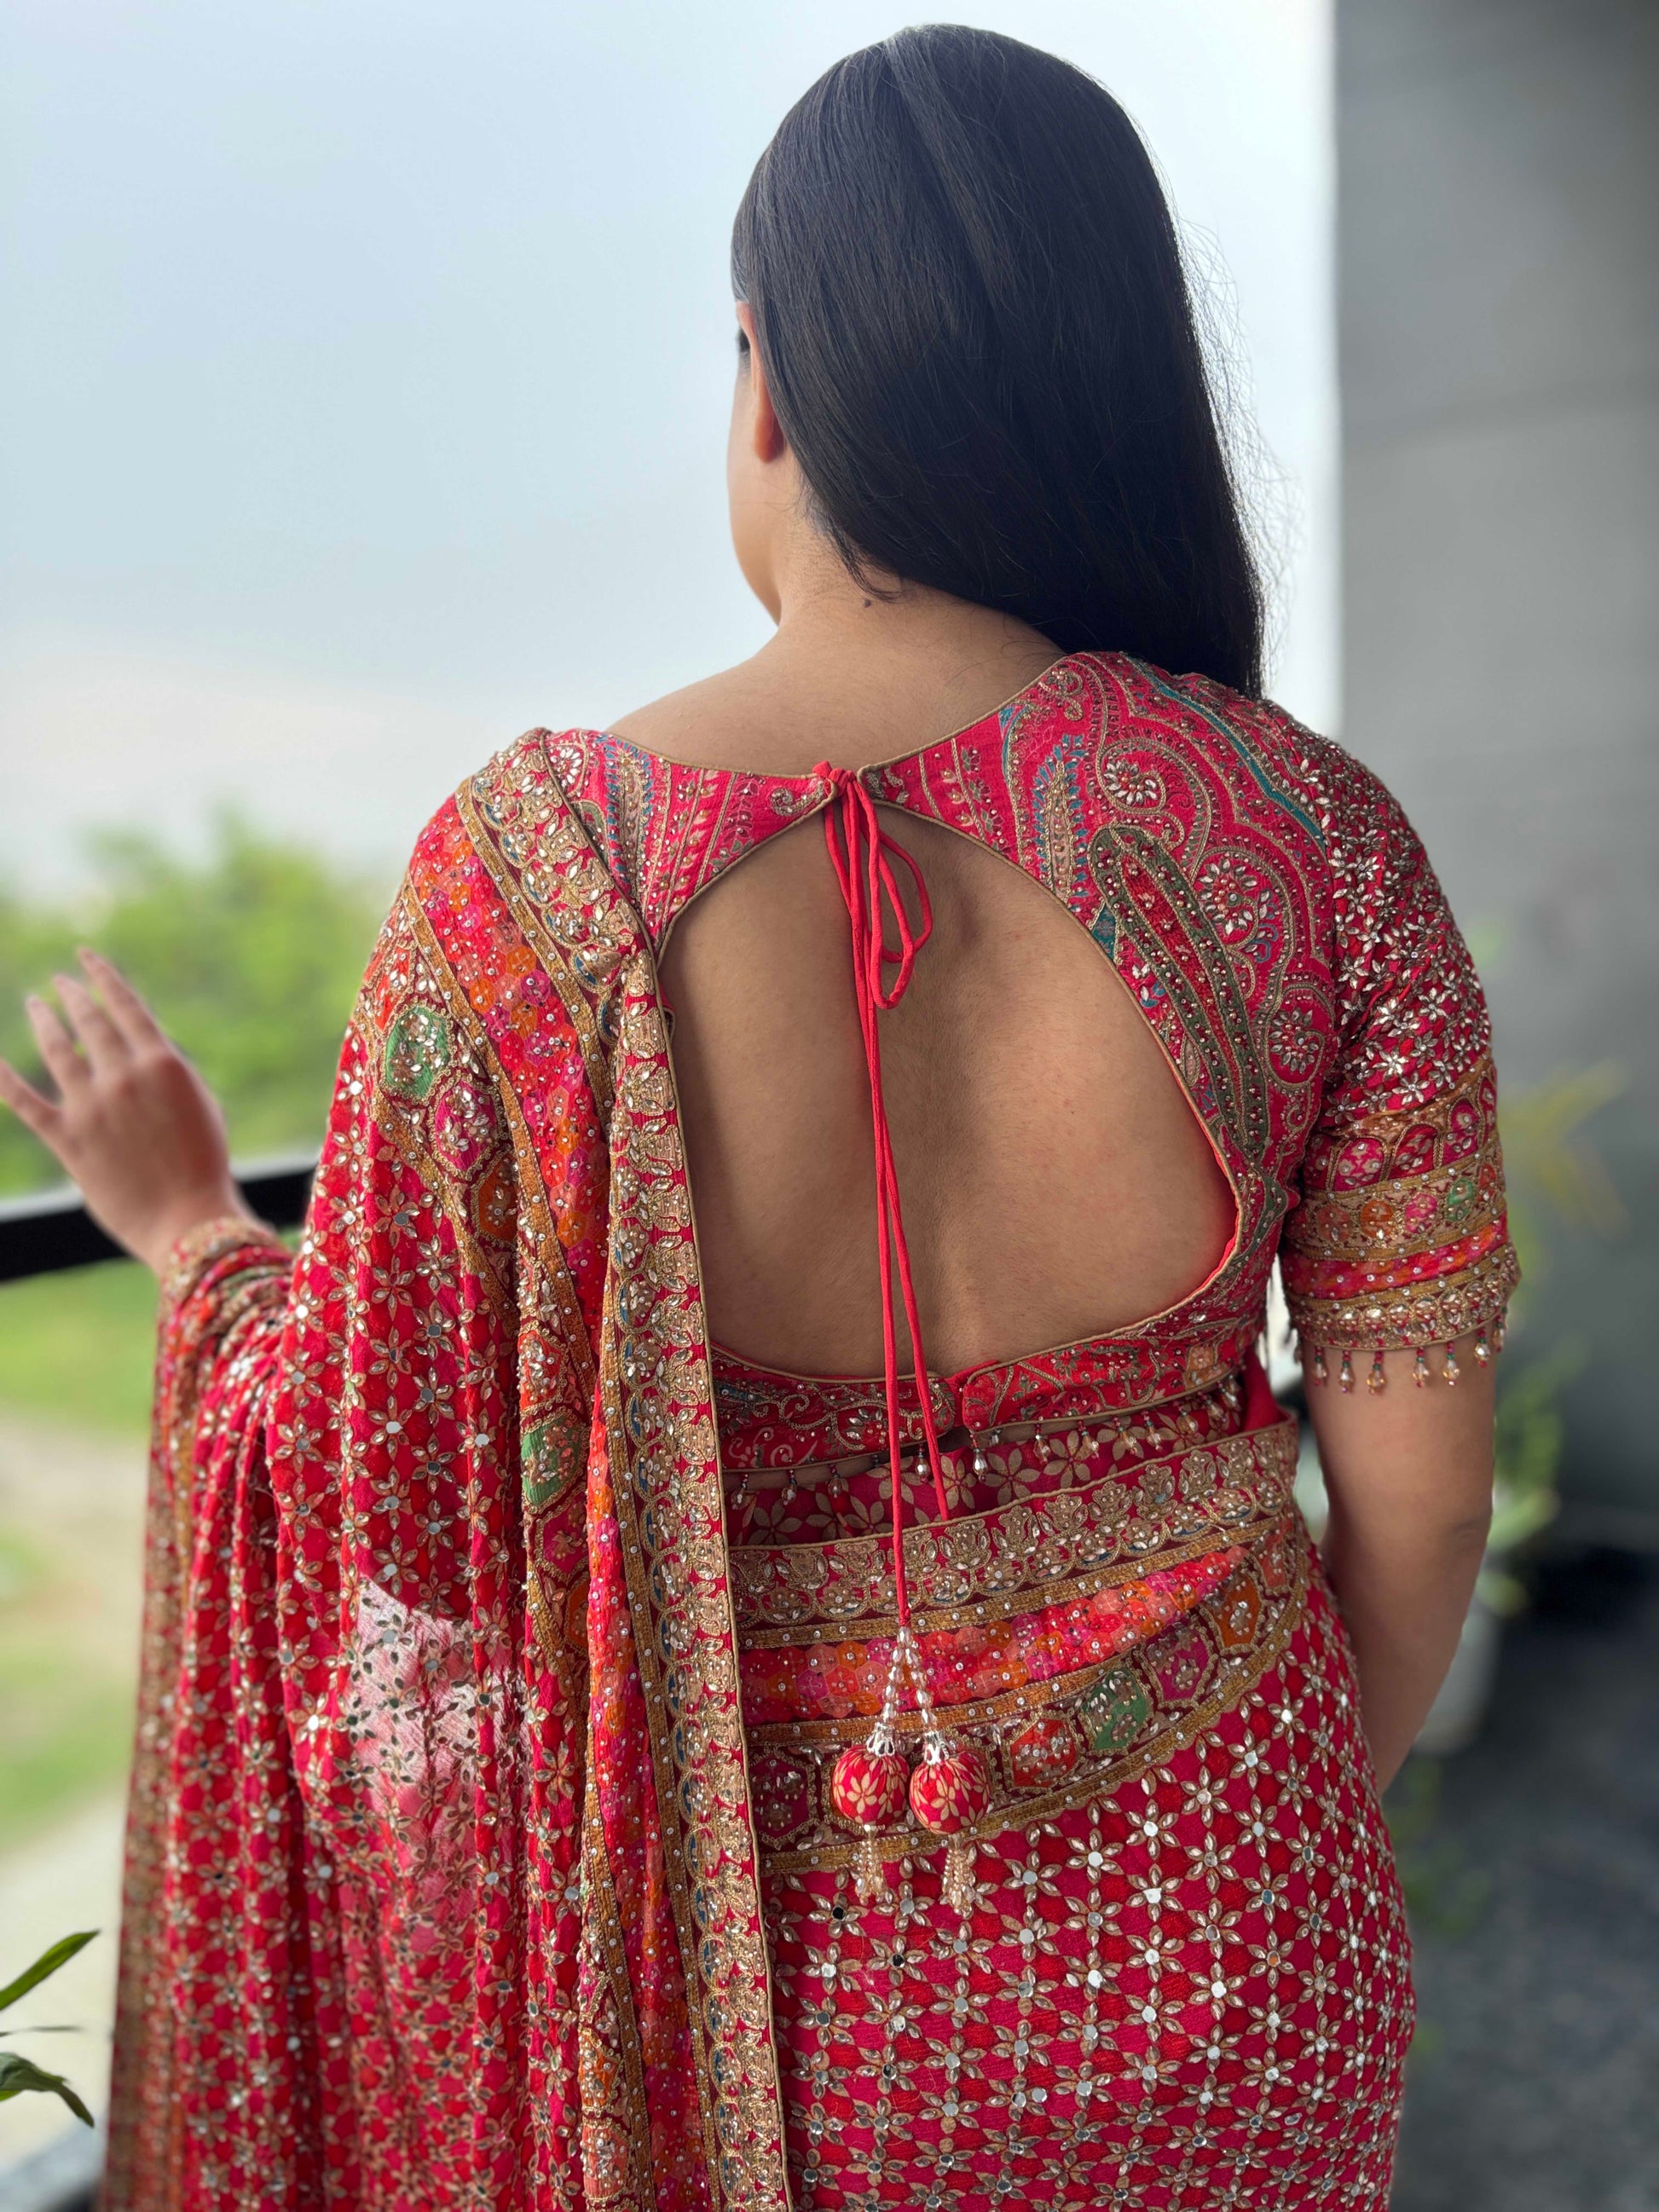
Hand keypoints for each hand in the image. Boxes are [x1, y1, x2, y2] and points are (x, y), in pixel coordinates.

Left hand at [0, 950, 257, 1274]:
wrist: (189, 1219)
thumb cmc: (205, 1166)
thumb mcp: (201, 1106)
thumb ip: (167, 1074)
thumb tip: (135, 1055)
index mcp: (164, 1063)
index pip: (125, 1006)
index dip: (102, 976)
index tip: (85, 957)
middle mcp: (123, 1077)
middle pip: (90, 1023)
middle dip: (72, 997)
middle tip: (58, 983)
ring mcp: (92, 1107)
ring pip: (58, 1051)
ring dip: (43, 1022)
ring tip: (35, 1005)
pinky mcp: (68, 1140)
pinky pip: (26, 1102)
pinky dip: (5, 1080)